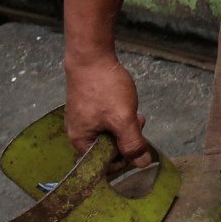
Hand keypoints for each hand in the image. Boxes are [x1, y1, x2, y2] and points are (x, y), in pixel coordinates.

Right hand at [63, 52, 156, 166]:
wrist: (92, 56)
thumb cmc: (104, 88)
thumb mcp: (123, 119)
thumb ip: (132, 143)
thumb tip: (142, 164)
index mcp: (81, 141)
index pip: (103, 165)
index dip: (124, 160)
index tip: (138, 147)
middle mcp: (79, 133)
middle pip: (108, 149)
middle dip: (127, 140)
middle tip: (138, 123)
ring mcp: (83, 120)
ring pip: (110, 134)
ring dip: (126, 127)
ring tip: (136, 114)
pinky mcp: (89, 108)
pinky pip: (107, 121)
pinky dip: (120, 117)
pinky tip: (128, 106)